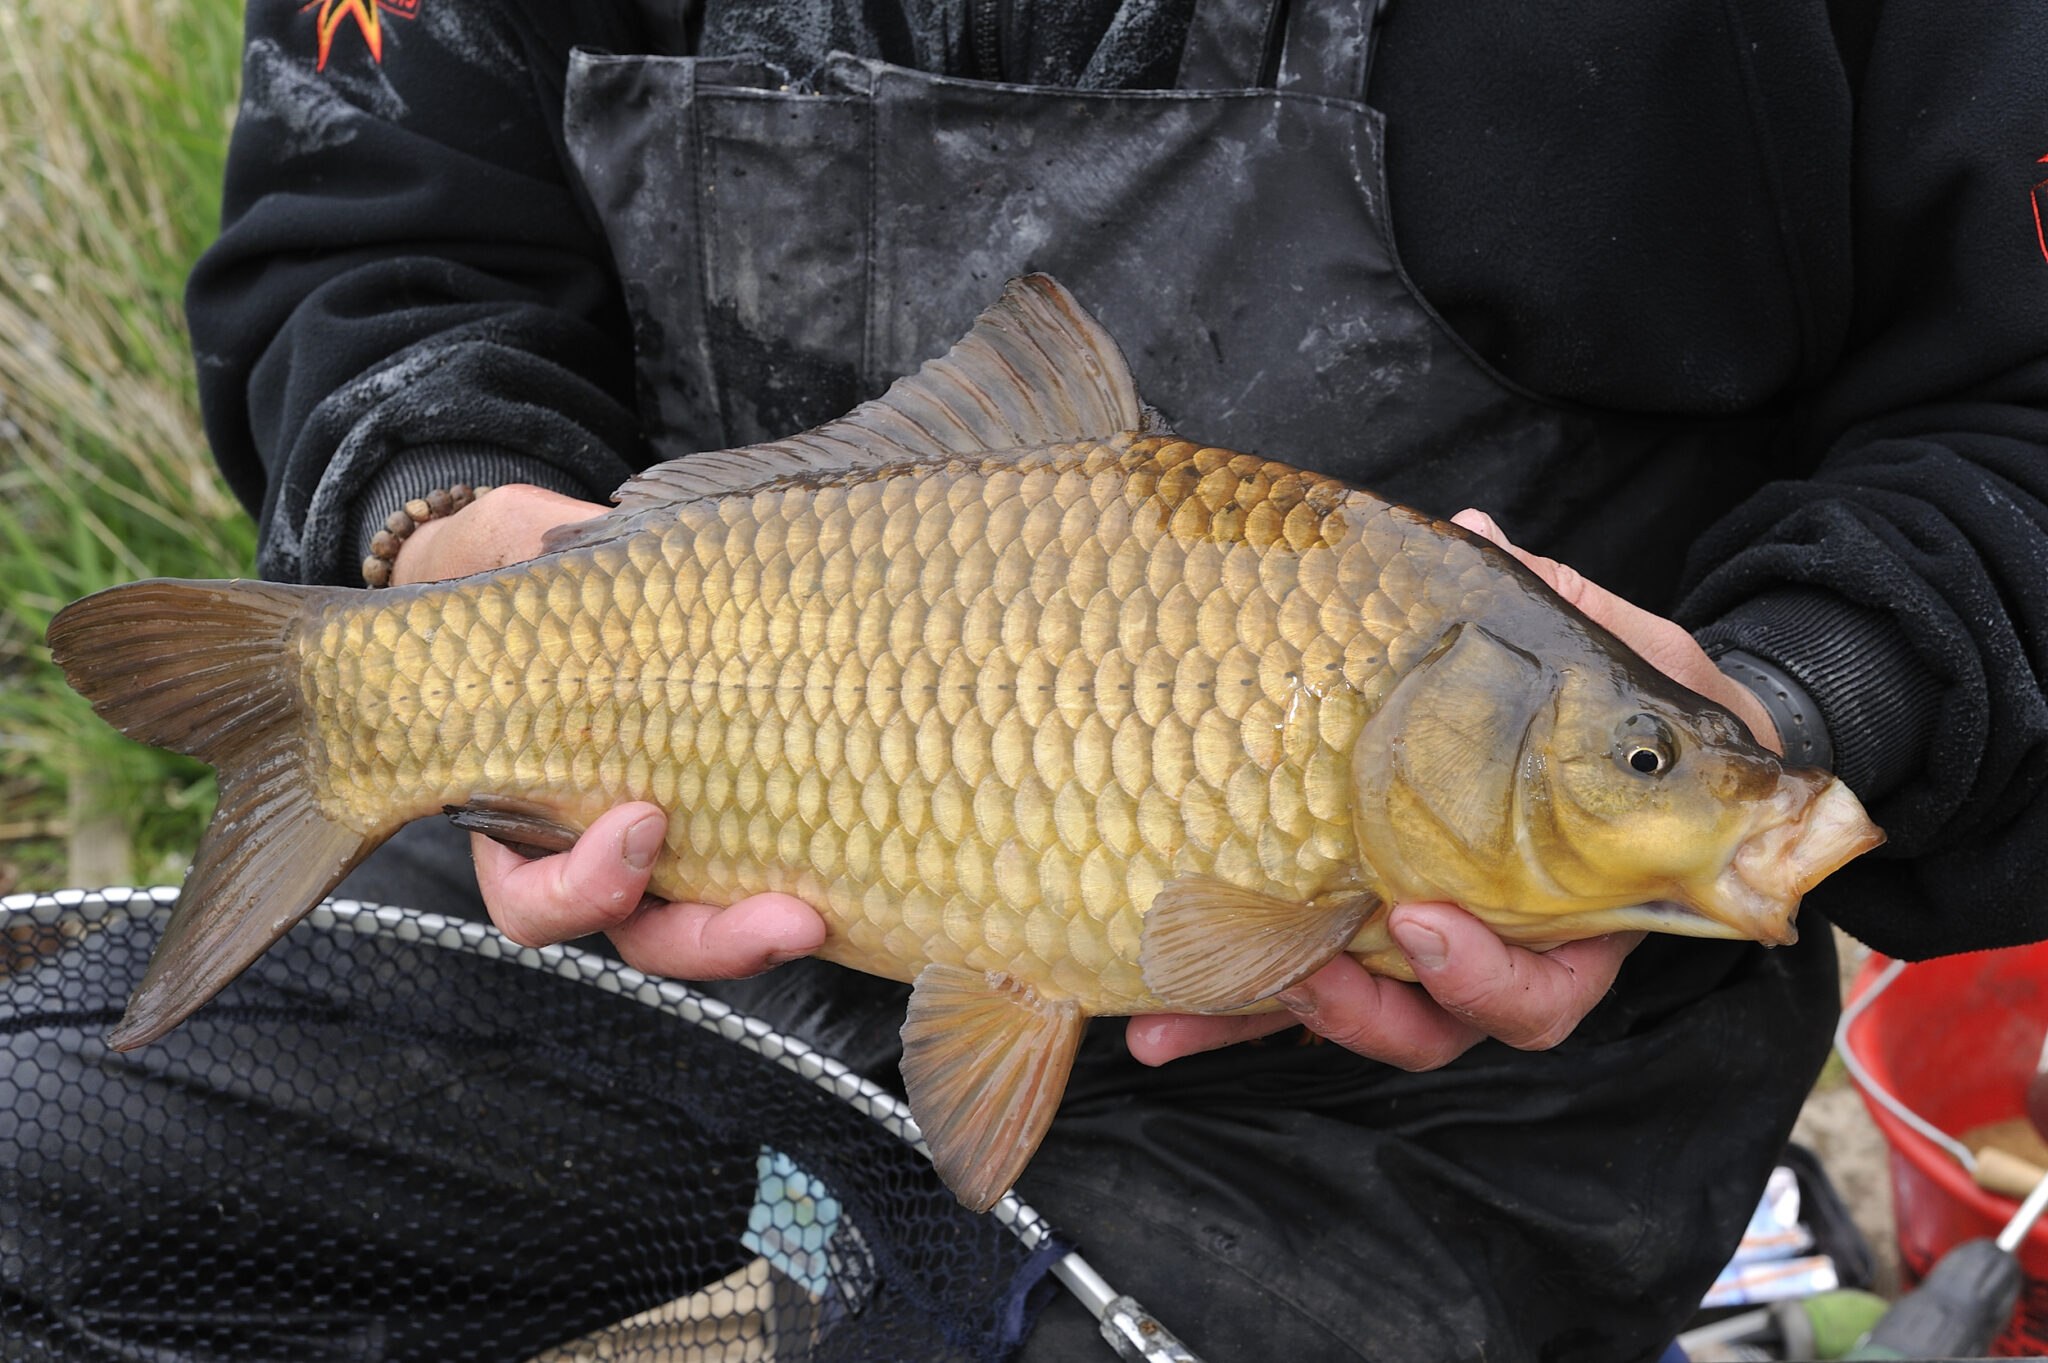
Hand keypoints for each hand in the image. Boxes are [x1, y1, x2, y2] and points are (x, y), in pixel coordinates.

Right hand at [395, 484, 828, 978]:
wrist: (586, 564)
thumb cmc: (533, 564)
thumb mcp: (515, 552)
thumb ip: (522, 558)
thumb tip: (568, 535)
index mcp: (526, 802)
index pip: (534, 895)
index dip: (578, 888)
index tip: (641, 818)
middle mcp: (599, 841)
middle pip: (643, 934)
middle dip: (708, 940)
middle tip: (781, 918)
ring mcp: (677, 839)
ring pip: (712, 923)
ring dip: (765, 934)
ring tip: (820, 915)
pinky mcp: (749, 816)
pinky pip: (772, 874)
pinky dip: (811, 878)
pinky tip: (860, 870)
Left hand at [1128, 506, 1768, 1069]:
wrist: (1591, 729)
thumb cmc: (1614, 705)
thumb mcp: (1604, 655)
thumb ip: (1555, 611)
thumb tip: (1478, 533)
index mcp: (1569, 911)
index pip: (1539, 992)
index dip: (1484, 980)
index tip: (1421, 921)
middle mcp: (1487, 945)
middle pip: (1431, 1024)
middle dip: (1362, 1012)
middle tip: (1306, 974)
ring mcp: (1406, 945)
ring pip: (1346, 1012)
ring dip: (1268, 1012)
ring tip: (1184, 1008)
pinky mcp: (1340, 935)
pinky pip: (1287, 980)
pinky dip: (1222, 1002)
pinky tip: (1146, 1018)